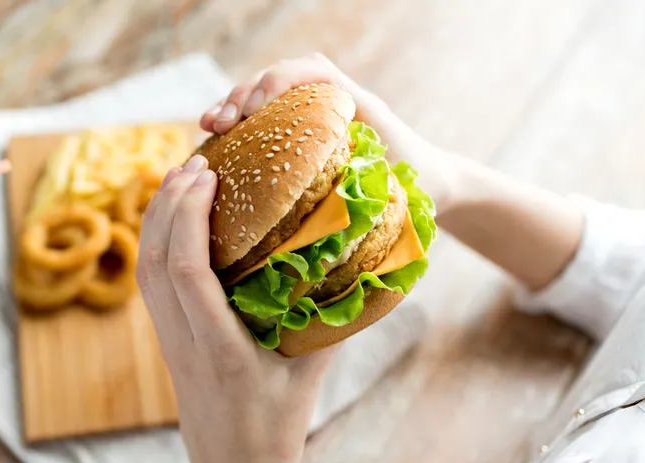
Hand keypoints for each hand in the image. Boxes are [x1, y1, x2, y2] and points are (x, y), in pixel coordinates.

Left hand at [137, 155, 339, 462]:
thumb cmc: (276, 432)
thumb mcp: (311, 375)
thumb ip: (330, 320)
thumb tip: (354, 261)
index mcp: (219, 350)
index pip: (188, 272)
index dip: (189, 217)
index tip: (207, 176)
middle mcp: (182, 344)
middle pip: (156, 263)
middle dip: (167, 205)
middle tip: (194, 162)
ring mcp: (168, 345)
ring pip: (146, 273)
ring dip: (155, 221)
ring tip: (179, 180)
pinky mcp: (166, 345)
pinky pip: (151, 287)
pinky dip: (156, 245)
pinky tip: (174, 224)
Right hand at [201, 52, 456, 213]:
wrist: (436, 183)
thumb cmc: (422, 186)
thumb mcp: (404, 185)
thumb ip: (376, 187)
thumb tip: (333, 209)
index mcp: (356, 103)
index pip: (313, 70)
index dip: (279, 82)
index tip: (257, 110)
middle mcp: (330, 101)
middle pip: (278, 78)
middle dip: (243, 95)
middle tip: (221, 123)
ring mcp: (312, 115)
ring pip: (263, 96)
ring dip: (232, 107)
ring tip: (209, 128)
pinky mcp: (299, 133)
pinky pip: (262, 121)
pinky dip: (237, 128)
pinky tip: (214, 144)